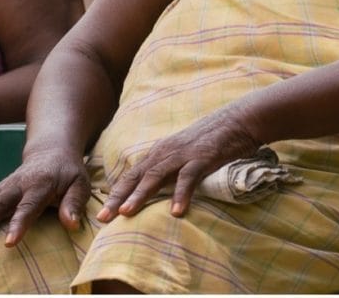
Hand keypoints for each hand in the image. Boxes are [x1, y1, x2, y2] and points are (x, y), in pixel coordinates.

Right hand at [0, 148, 89, 246]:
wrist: (51, 151)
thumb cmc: (68, 172)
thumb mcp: (80, 184)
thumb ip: (74, 203)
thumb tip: (71, 224)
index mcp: (39, 185)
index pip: (28, 207)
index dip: (18, 224)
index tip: (9, 243)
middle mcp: (17, 185)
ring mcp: (3, 187)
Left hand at [97, 107, 259, 220]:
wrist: (237, 120)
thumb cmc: (210, 142)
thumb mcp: (183, 156)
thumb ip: (169, 171)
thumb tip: (155, 191)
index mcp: (159, 153)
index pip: (132, 175)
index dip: (116, 194)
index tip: (102, 214)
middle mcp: (165, 153)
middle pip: (136, 177)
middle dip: (118, 198)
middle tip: (103, 218)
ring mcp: (182, 155)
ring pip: (155, 176)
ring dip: (140, 195)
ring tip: (127, 214)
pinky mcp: (202, 158)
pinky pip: (188, 178)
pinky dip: (180, 194)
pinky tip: (176, 212)